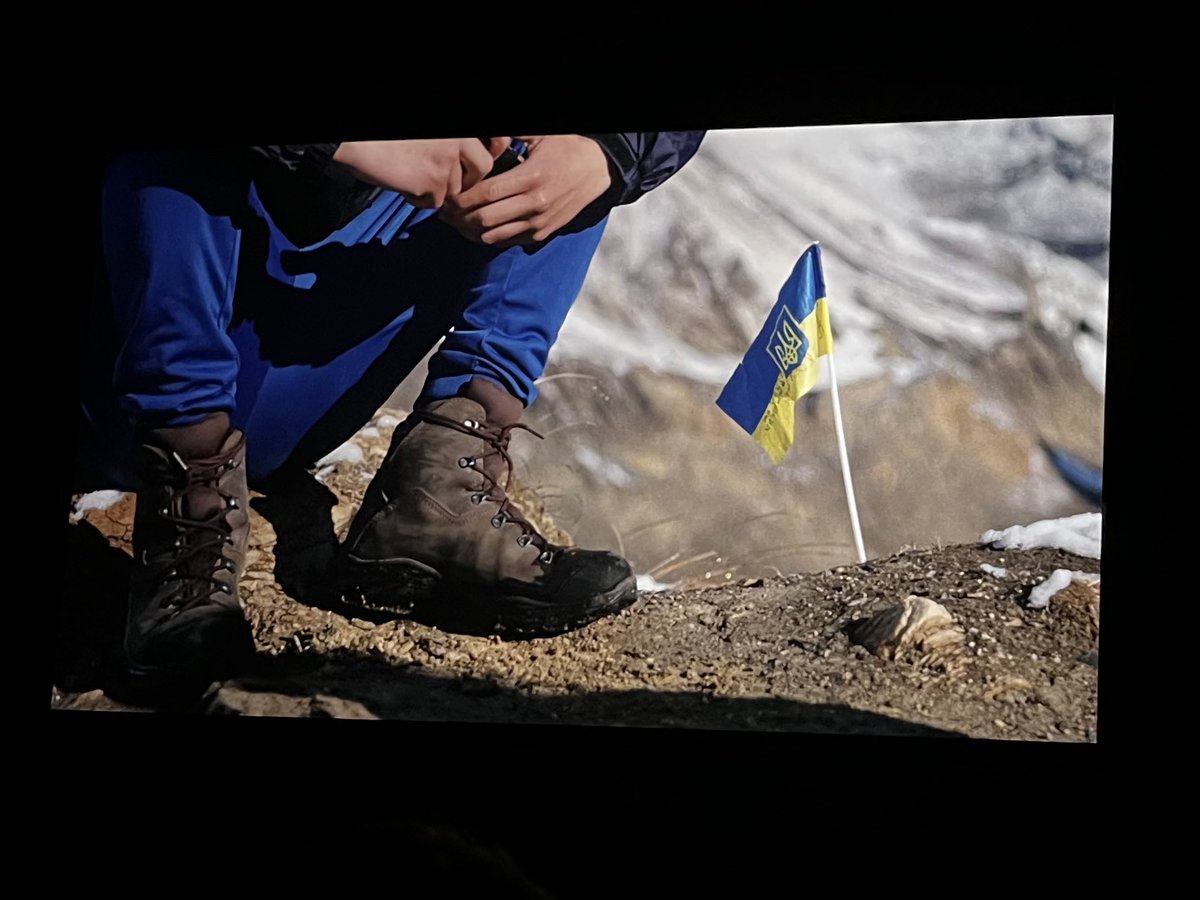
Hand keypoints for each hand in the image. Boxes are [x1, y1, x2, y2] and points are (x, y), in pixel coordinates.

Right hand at [332, 138, 509, 207]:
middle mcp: (458, 141)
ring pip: (455, 189)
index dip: (488, 156)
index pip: (496, 142)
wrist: (358, 142)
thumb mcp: (430, 135)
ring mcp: (447, 162)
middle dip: (466, 179)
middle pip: (481, 170)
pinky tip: (404, 182)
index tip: (478, 165)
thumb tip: (470, 162)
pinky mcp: (433, 183)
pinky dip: (419, 198)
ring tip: (412, 174)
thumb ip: (452, 144)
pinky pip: (435, 202)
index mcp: (458, 128)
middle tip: (444, 178)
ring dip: (436, 188)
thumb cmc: (387, 138)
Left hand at [440, 135, 611, 245]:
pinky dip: (488, 237)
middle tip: (445, 211)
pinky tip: (477, 228)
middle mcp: (534, 204)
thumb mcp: (539, 136)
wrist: (596, 170)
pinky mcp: (542, 234)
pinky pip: (507, 241)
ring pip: (493, 235)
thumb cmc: (565, 148)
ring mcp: (538, 222)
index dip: (461, 199)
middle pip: (484, 219)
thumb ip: (511, 136)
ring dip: (470, 231)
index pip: (485, 194)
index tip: (447, 197)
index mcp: (530, 178)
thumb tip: (484, 138)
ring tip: (456, 222)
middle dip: (459, 217)